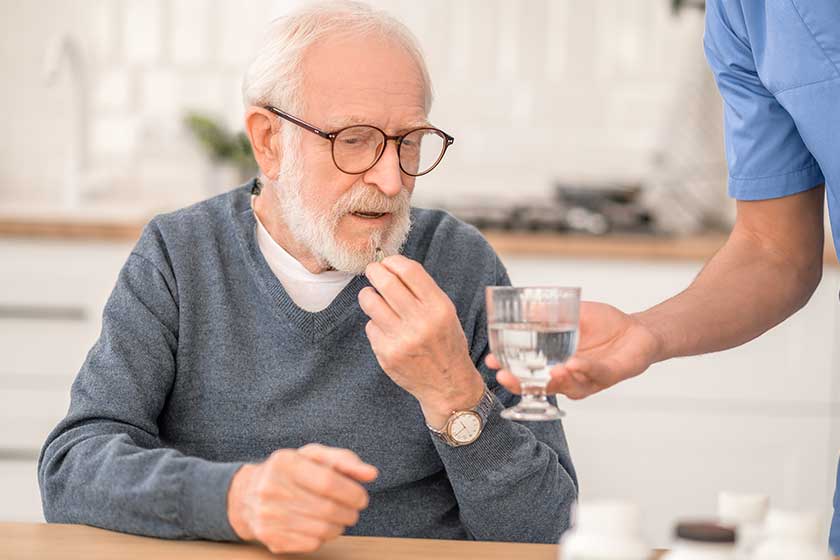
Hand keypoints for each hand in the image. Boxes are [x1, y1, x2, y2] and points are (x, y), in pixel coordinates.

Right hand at [227, 443, 377, 553]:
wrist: (247, 494)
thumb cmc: (290, 471)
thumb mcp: (314, 456)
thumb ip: (344, 461)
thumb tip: (372, 473)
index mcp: (285, 463)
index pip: (329, 482)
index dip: (352, 493)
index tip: (361, 498)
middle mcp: (272, 488)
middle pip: (327, 509)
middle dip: (350, 512)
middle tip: (353, 510)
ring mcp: (268, 515)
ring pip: (322, 530)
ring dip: (339, 526)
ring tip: (339, 518)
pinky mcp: (269, 537)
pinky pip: (310, 543)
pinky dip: (323, 537)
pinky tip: (320, 526)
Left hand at [359, 255, 484, 427]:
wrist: (448, 384)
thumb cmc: (446, 343)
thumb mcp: (446, 312)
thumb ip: (422, 291)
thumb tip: (392, 266)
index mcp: (439, 307)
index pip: (409, 271)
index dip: (393, 261)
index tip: (387, 262)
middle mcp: (421, 322)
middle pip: (386, 282)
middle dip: (374, 271)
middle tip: (372, 271)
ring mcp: (402, 339)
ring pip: (370, 301)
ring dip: (368, 294)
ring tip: (373, 297)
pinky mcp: (387, 354)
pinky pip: (370, 326)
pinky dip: (375, 323)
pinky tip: (386, 329)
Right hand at [487, 302, 660, 398]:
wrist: (638, 330)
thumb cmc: (603, 324)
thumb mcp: (572, 313)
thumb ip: (550, 312)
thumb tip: (523, 304)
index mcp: (555, 364)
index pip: (527, 372)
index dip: (509, 370)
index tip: (492, 363)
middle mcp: (568, 377)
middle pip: (540, 386)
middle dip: (522, 383)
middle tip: (505, 375)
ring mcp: (588, 380)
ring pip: (567, 386)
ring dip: (554, 380)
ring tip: (544, 371)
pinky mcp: (609, 376)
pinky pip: (595, 376)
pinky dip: (584, 371)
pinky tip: (573, 364)